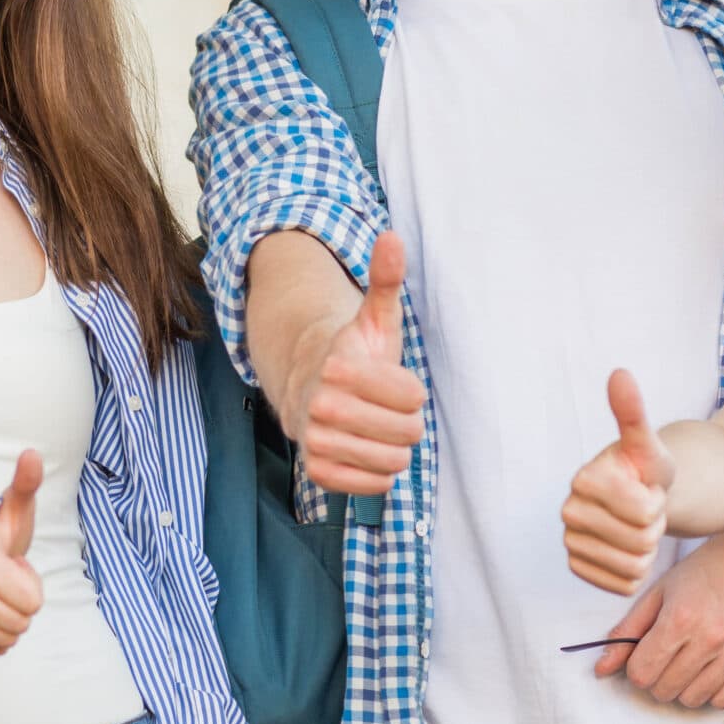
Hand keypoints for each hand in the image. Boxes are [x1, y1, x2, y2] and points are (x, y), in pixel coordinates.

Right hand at [0, 451, 43, 653]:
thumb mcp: (14, 509)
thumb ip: (26, 484)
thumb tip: (33, 454)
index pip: (33, 603)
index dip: (31, 584)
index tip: (13, 564)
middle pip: (20, 624)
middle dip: (21, 604)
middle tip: (4, 580)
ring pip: (5, 640)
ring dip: (7, 619)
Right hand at [282, 231, 424, 495]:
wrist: (310, 391)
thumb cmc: (356, 355)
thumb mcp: (374, 318)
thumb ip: (384, 281)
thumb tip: (391, 237)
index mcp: (339, 366)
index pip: (413, 395)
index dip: (411, 392)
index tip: (396, 384)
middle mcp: (321, 404)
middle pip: (406, 433)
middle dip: (407, 424)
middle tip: (390, 412)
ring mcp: (316, 439)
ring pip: (392, 462)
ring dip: (394, 450)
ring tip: (379, 432)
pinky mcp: (317, 470)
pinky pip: (370, 487)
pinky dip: (378, 476)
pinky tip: (368, 455)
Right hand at [562, 370, 673, 595]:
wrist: (639, 497)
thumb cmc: (646, 470)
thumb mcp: (648, 444)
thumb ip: (632, 412)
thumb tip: (619, 373)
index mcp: (583, 480)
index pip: (644, 511)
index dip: (657, 501)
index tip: (647, 488)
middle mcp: (568, 513)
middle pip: (640, 541)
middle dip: (654, 527)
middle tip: (645, 509)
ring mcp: (570, 543)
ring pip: (633, 567)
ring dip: (646, 550)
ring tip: (638, 527)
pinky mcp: (578, 569)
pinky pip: (623, 585)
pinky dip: (636, 572)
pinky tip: (628, 548)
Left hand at [589, 523, 723, 708]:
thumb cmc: (708, 569)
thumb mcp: (661, 590)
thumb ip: (628, 631)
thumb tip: (601, 669)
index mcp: (680, 618)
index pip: (641, 673)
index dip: (636, 668)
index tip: (645, 655)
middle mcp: (711, 639)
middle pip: (665, 690)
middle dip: (658, 678)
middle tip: (667, 656)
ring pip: (693, 700)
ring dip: (684, 686)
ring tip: (690, 660)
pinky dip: (713, 691)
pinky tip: (712, 667)